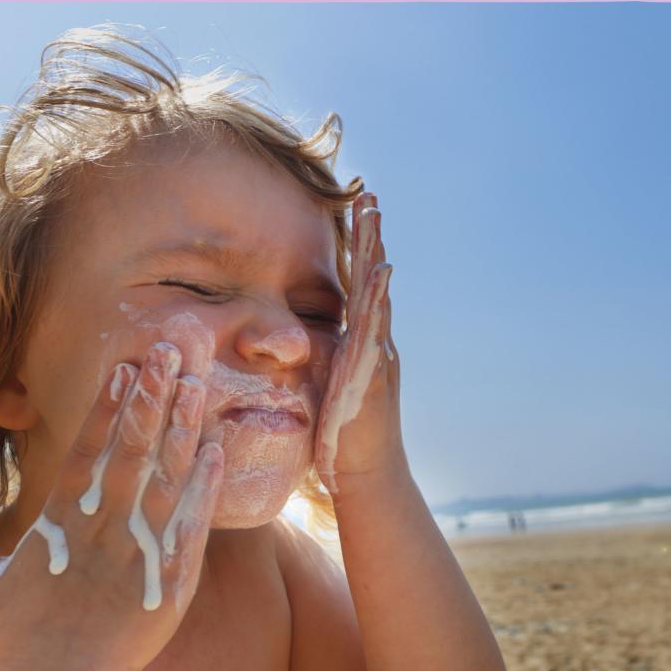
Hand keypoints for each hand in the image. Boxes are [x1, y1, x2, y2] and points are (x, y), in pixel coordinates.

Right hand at [0, 339, 223, 670]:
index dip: (107, 405)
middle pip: (132, 448)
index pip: (88, 448)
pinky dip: (206, 485)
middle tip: (170, 352)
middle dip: (150, 396)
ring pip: (166, 474)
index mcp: (62, 519)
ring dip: (182, 427)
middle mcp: (102, 523)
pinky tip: (218, 450)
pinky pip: (193, 520)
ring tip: (197, 384)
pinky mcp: (171, 574)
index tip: (124, 367)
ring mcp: (139, 546)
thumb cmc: (20, 635)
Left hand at [315, 191, 407, 495]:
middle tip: (366, 193)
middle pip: (371, 278)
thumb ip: (314, 363)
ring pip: (377, 293)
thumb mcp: (323, 389)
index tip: (353, 211)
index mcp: (359, 343)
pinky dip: (379, 296)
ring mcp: (378, 354)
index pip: (357, 286)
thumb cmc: (338, 439)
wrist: (365, 477)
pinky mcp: (374, 372)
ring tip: (373, 214)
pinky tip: (380, 268)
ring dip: (375, 251)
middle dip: (369, 235)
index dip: (356, 249)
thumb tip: (290, 345)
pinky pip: (376, 326)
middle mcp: (375, 342)